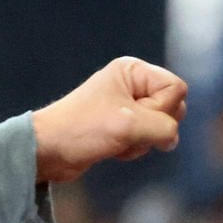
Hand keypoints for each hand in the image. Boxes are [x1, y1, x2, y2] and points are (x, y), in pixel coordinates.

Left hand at [31, 57, 187, 183]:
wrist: (47, 152)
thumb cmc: (82, 131)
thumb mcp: (130, 125)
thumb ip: (164, 128)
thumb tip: (171, 139)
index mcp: (132, 70)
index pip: (176, 89)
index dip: (161, 109)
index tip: (133, 117)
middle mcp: (131, 84)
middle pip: (171, 108)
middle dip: (152, 127)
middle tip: (124, 131)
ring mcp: (126, 106)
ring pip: (159, 127)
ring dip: (140, 141)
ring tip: (114, 141)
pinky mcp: (120, 127)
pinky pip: (144, 139)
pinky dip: (132, 148)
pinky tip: (111, 149)